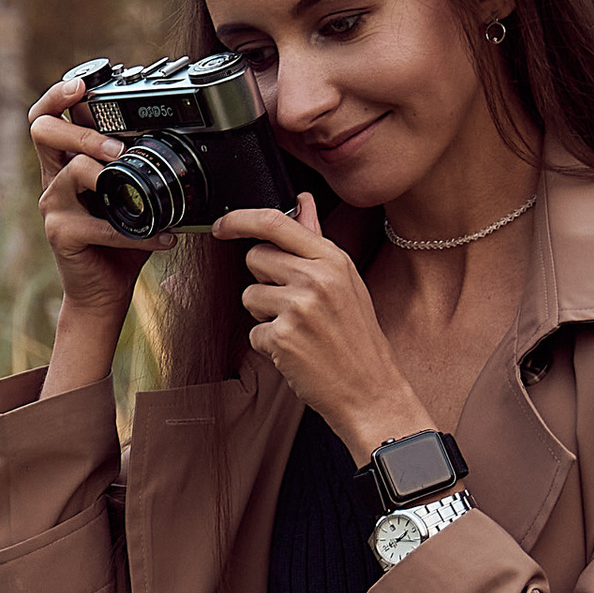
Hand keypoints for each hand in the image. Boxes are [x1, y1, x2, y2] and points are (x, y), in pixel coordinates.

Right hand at [29, 78, 150, 398]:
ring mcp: (54, 205)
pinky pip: (97, 222)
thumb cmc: (120, 242)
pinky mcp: (62, 233)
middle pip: (44, 130)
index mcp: (68, 163)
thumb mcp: (132, 197)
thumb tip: (175, 136)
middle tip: (117, 147)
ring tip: (137, 184)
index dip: (59, 94)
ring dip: (106, 171)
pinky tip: (163, 237)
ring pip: (71, 169)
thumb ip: (138, 166)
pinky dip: (134, 230)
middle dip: (82, 128)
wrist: (105, 292)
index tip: (82, 84)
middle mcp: (55, 179)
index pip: (49, 117)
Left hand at [213, 194, 431, 461]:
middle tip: (293, 303)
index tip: (222, 225)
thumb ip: (316, 240)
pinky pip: (253, 330)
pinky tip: (296, 351)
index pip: (276, 222)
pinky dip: (268, 344)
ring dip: (264, 314)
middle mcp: (316, 278)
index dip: (240, 219)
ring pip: (249, 295)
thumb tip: (303, 202)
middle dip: (264, 279)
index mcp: (332, 260)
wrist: (371, 390)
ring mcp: (298, 307)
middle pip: (256, 258)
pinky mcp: (282, 337)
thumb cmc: (357, 338)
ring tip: (299, 329)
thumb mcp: (345, 281)